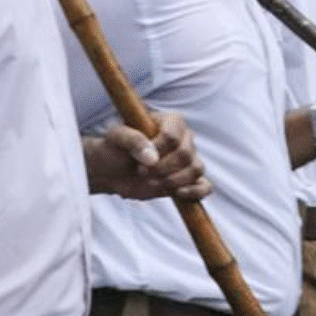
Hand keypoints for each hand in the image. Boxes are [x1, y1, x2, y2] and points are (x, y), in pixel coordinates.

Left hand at [89, 112, 211, 201]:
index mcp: (170, 121)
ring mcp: (187, 160)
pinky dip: (195, 192)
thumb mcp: (116, 137)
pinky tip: (178, 193)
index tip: (140, 160)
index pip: (174, 136)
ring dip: (173, 181)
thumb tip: (152, 157)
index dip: (159, 150)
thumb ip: (133, 141)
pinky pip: (204, 186)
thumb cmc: (114, 148)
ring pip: (196, 169)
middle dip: (162, 168)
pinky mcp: (187, 180)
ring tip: (152, 182)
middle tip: (142, 172)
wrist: (111, 170)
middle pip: (186, 154)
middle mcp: (184, 138)